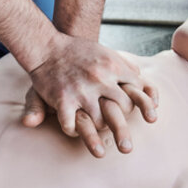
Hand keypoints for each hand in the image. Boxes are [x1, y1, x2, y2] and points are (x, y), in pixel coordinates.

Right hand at [21, 35, 157, 157]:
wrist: (46, 46)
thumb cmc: (79, 51)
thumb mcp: (106, 52)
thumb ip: (126, 66)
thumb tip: (141, 81)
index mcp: (113, 65)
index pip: (136, 90)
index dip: (137, 102)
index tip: (131, 110)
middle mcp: (100, 78)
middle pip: (123, 109)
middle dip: (123, 122)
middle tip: (123, 139)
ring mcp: (82, 90)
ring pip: (100, 122)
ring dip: (98, 130)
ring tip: (98, 140)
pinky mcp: (63, 99)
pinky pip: (72, 126)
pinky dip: (73, 132)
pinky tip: (73, 131)